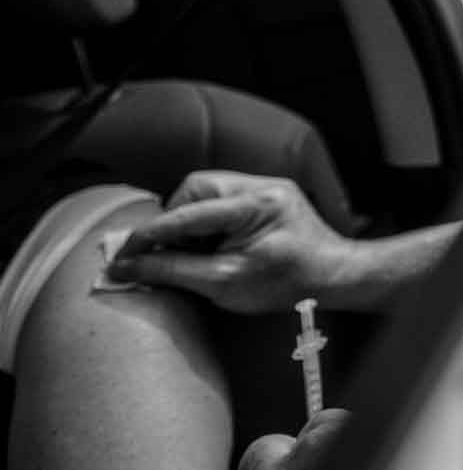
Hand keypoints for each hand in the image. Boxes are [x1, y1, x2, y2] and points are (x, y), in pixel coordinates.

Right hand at [106, 170, 354, 312]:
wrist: (336, 277)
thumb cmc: (288, 284)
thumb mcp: (225, 284)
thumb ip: (174, 271)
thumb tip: (127, 267)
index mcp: (255, 205)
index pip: (186, 214)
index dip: (148, 236)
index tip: (120, 257)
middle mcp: (262, 186)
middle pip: (194, 189)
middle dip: (173, 219)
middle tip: (164, 252)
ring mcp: (267, 186)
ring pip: (205, 190)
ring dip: (188, 218)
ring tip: (192, 251)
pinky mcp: (267, 194)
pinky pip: (222, 197)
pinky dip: (207, 218)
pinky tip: (210, 243)